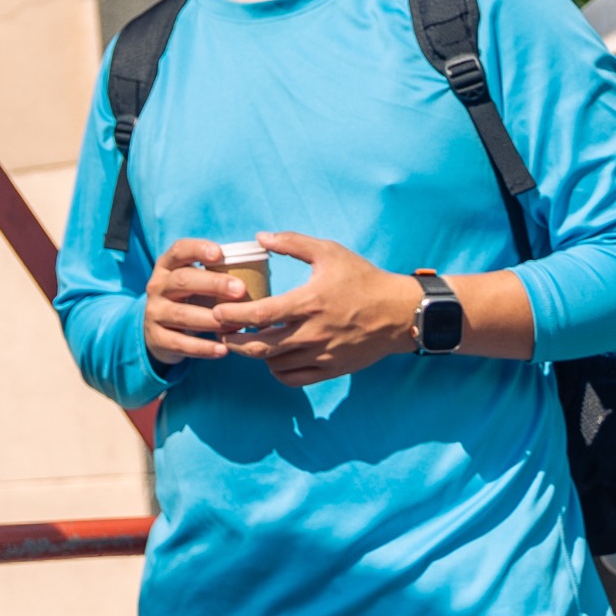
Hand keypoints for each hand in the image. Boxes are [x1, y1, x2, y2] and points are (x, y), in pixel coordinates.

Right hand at [141, 238, 254, 365]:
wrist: (158, 332)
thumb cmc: (189, 299)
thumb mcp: (195, 283)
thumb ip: (217, 275)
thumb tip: (259, 273)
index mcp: (168, 266)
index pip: (179, 250)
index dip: (198, 249)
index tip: (219, 253)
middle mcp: (157, 286)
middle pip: (183, 280)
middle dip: (213, 284)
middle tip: (240, 289)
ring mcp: (155, 312)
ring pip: (182, 314)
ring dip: (211, 319)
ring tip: (237, 324)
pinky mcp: (157, 338)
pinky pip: (180, 344)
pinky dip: (203, 348)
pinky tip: (223, 350)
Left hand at [222, 233, 421, 385]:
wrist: (399, 312)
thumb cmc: (362, 278)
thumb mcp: (329, 252)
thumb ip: (292, 242)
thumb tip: (259, 237)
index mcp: (309, 302)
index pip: (261, 315)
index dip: (233, 315)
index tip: (217, 311)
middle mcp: (314, 332)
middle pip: (261, 346)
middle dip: (234, 341)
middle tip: (221, 331)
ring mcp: (323, 354)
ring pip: (275, 364)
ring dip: (255, 354)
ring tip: (246, 340)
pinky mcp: (332, 369)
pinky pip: (294, 378)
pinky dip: (277, 371)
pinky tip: (273, 357)